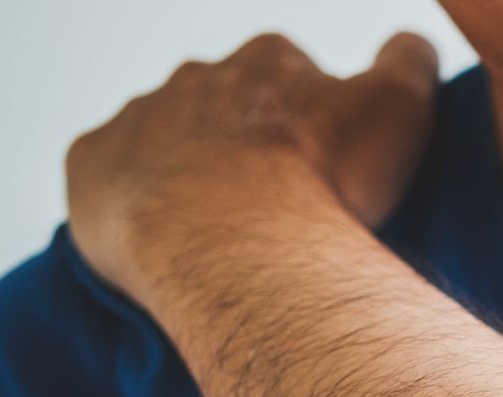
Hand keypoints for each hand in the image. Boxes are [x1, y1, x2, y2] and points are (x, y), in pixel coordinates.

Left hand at [65, 32, 438, 305]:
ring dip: (190, 173)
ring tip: (224, 232)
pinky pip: (107, 175)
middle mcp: (196, 76)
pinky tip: (166, 240)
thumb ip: (408, 63)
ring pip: (164, 138)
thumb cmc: (323, 181)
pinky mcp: (92, 165)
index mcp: (267, 61)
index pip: (290, 71)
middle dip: (245, 143)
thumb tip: (410, 46)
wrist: (237, 243)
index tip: (323, 163)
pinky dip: (133, 201)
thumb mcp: (399, 108)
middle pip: (223, 103)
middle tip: (277, 205)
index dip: (311, 117)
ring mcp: (139, 118)